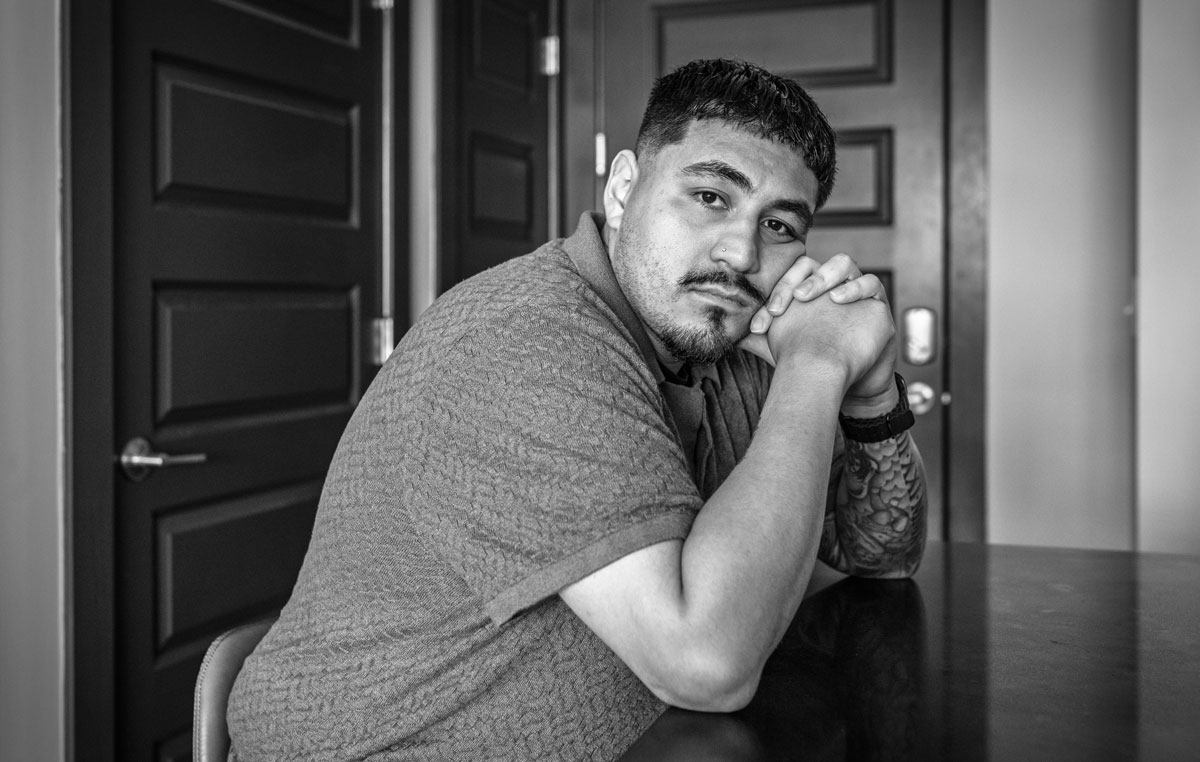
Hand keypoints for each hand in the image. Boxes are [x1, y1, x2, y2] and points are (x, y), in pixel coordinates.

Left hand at [738, 253, 896, 409]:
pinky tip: (839, 299)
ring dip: (823, 276)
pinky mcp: (876, 304)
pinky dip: (855, 287)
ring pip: (843, 263)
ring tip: (806, 296)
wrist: (846, 385)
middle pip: (811, 264)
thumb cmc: (815, 362)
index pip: (787, 277)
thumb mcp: (782, 350)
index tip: (758, 326)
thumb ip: (757, 339)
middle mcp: (829, 284)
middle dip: (793, 281)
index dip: (772, 294)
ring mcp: (854, 290)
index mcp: (805, 289)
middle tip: (780, 307)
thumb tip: (728, 334)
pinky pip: (871, 283)